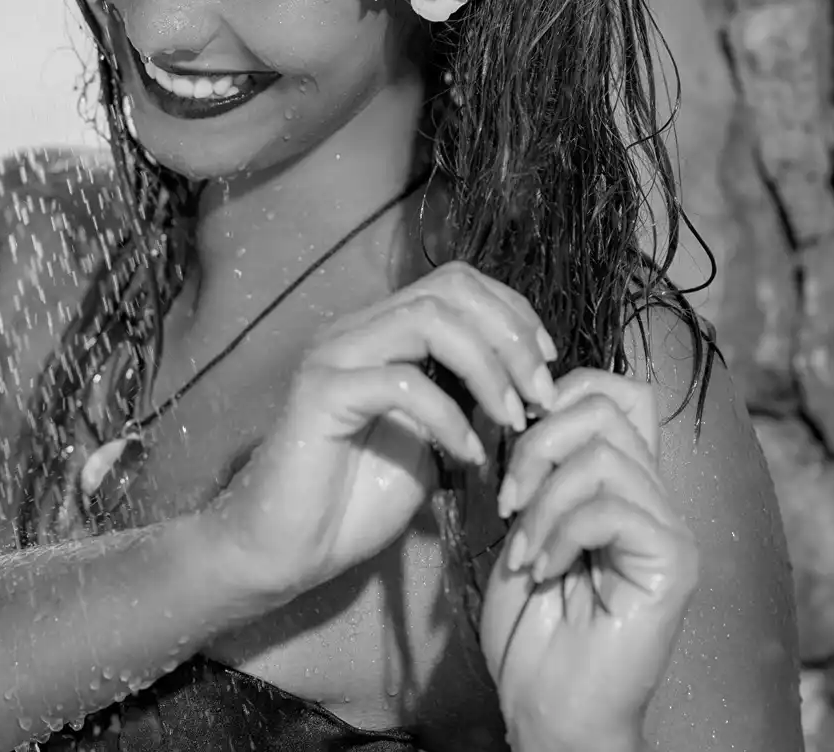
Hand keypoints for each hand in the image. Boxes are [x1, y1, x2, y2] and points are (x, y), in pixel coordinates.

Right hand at [206, 261, 557, 603]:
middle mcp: (355, 330)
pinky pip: (401, 384)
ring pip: (428, 321)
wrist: (284, 551)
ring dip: (487, 367)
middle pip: (449, 289)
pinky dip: (448, 416)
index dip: (512, 313)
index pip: (456, 283)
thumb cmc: (354, 503)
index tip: (548, 364)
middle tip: (541, 394)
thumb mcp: (430, 444)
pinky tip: (467, 456)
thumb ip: (465, 403)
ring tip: (512, 419)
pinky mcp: (321, 393)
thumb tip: (522, 386)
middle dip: (510, 335)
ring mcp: (333, 355)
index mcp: (380, 332)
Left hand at [481, 369, 697, 751]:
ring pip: (605, 456)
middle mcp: (656, 498)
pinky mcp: (673, 562)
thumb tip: (522, 401)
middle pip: (609, 408)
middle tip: (508, 502)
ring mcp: (671, 529)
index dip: (564, 393)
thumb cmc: (532, 628)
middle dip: (539, 444)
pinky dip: (561, 533)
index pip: (618, 391)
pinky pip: (612, 508)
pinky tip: (544, 571)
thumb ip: (537, 470)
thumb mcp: (523, 527)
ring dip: (544, 500)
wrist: (548, 709)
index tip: (514, 441)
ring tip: (525, 550)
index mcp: (624, 484)